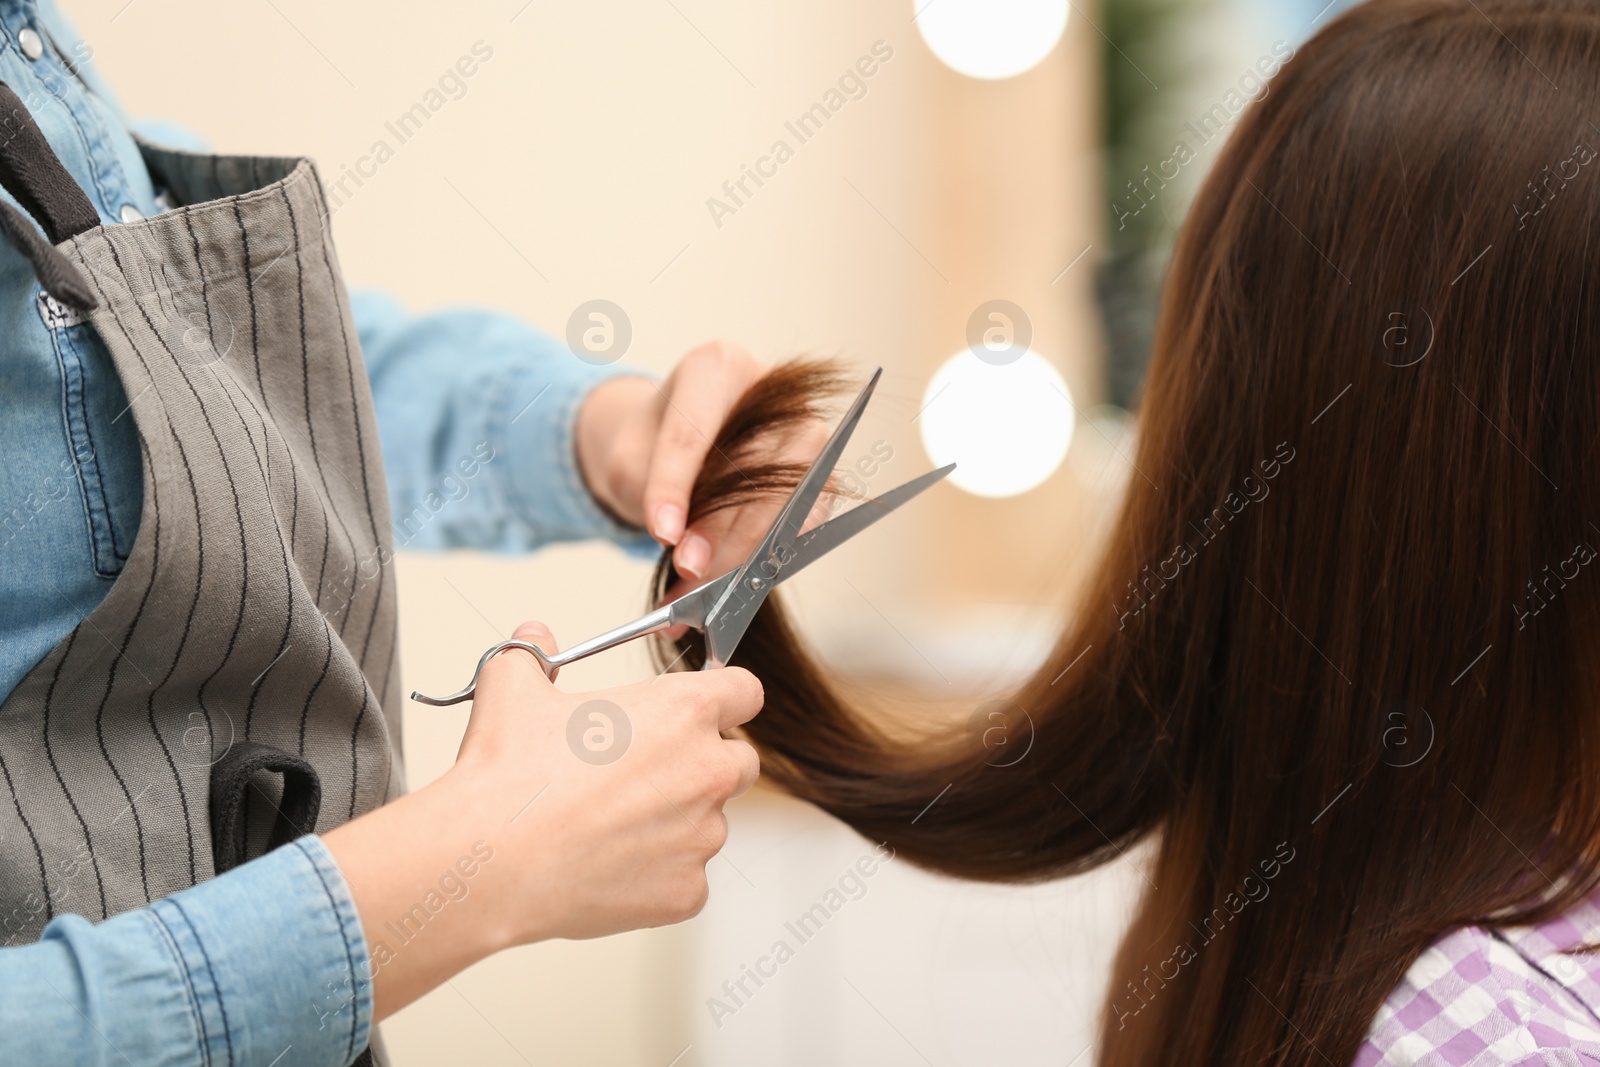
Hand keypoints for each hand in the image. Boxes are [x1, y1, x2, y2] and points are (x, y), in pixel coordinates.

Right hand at [323, 621, 762, 1019]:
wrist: (492, 861)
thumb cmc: (511, 777)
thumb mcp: (515, 688)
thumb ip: (534, 655)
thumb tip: (535, 642)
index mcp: (684, 711)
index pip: (744, 692)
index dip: (723, 698)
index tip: (699, 711)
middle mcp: (708, 771)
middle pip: (738, 760)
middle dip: (703, 764)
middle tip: (646, 772)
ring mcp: (703, 836)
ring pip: (709, 823)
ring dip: (677, 821)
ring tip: (611, 824)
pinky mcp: (688, 891)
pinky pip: (687, 877)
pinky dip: (658, 874)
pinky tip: (609, 865)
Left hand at [575, 340, 827, 582]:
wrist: (671, 450)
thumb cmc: (652, 448)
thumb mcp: (630, 465)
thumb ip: (654, 499)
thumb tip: (694, 558)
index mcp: (716, 369)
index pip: (693, 431)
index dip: (676, 486)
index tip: (663, 534)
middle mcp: (772, 394)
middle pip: (753, 467)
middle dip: (720, 530)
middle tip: (688, 570)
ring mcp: (804, 432)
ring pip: (789, 498)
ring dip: (747, 550)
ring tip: (703, 585)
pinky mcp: (820, 475)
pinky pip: (806, 521)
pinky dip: (769, 556)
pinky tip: (735, 578)